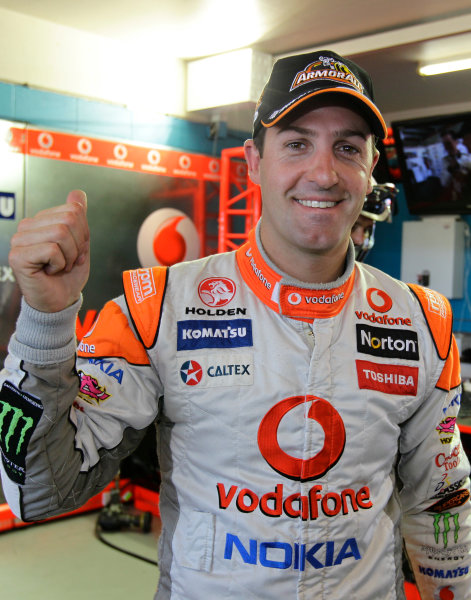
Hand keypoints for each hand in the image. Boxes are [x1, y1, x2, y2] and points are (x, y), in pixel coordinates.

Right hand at [9, 190, 89, 312]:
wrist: (59, 302)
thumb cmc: (67, 276)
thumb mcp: (79, 243)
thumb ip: (78, 218)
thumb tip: (78, 193)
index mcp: (41, 221)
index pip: (73, 210)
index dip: (83, 233)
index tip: (75, 251)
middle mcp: (27, 227)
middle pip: (69, 219)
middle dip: (77, 244)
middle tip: (68, 261)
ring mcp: (19, 240)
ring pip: (60, 233)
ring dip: (69, 255)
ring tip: (59, 266)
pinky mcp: (18, 255)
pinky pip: (52, 249)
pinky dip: (59, 264)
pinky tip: (50, 271)